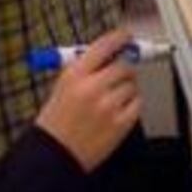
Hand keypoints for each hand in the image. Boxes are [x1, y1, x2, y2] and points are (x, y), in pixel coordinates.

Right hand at [33, 29, 141, 171]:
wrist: (54, 154)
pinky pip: (137, 103)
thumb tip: (111, 52)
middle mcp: (92, 88)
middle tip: (119, 75)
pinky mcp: (119, 124)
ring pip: (132, 85)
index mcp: (75, 75)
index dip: (119, 38)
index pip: (104, 46)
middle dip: (123, 69)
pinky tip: (116, 111)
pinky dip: (131, 104)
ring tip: (110, 100)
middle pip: (123, 66)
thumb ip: (86, 68)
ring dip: (126, 88)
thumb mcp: (62, 86)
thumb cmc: (56, 122)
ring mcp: (108, 107)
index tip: (126, 37)